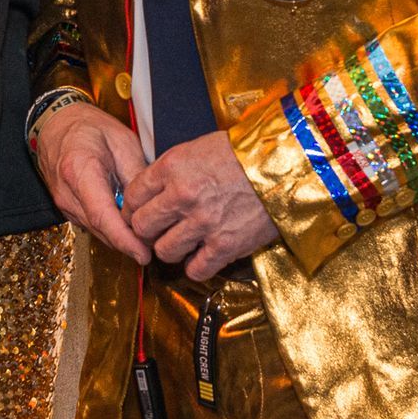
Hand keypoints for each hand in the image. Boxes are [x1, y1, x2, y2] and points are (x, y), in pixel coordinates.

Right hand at [33, 101, 150, 263]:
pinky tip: (127, 221)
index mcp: (79, 171)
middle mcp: (67, 192)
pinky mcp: (66, 208)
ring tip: (146, 233)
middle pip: (101, 229)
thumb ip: (136, 175)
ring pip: (97, 230)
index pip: (102, 216)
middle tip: (157, 244)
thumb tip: (151, 205)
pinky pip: (92, 224)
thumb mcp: (122, 141)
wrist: (56, 124)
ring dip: (120, 236)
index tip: (144, 254)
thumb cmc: (89, 127)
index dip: (124, 240)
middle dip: (129, 242)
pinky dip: (110, 227)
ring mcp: (64, 203)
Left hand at [123, 130, 277, 280]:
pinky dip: (196, 267)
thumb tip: (152, 192)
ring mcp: (202, 223)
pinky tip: (203, 255)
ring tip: (183, 243)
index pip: (132, 195)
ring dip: (171, 249)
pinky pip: (195, 270)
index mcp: (172, 167)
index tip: (139, 213)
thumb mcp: (198, 149)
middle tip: (158, 231)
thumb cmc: (242, 154)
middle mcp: (182, 196)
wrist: (285, 164)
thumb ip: (171, 171)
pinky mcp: (225, 245)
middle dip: (147, 231)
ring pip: (164, 251)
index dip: (132, 208)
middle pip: (141, 226)